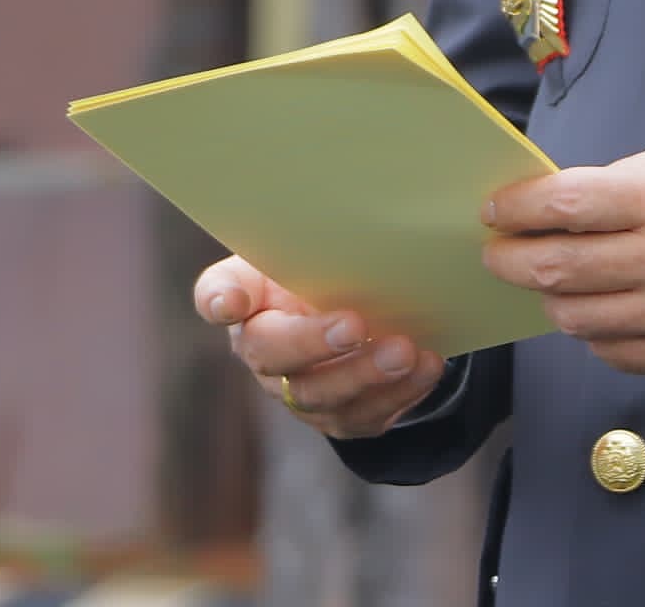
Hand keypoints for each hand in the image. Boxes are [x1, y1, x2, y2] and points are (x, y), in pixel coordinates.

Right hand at [196, 256, 449, 439]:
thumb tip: (348, 225)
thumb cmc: (328, 271)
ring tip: (404, 351)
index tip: (231, 300)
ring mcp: (301, 393)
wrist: (364, 312)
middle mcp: (264, 353)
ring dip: (365, 375)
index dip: (220, 299)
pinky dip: (401, 392)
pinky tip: (427, 365)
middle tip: (353, 325)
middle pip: (274, 357)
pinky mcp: (343, 418)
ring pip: (322, 397)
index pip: (217, 295)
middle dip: (314, 344)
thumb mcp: (313, 248)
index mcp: (249, 299)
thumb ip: (308, 237)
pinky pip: (367, 415)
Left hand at [481, 140, 644, 375]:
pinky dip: (592, 331)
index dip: (516, 209)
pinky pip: (611, 352)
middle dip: (511, 260)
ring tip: (548, 281)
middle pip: (556, 269)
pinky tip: (596, 309)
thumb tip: (562, 203)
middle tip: (498, 253)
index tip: (495, 211)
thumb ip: (624, 180)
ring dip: (549, 298)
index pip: (563, 206)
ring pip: (574, 318)